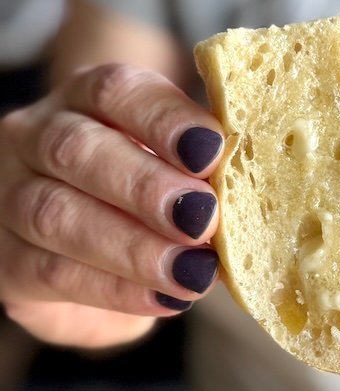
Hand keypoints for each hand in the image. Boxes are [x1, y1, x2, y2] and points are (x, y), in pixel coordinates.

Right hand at [0, 64, 223, 347]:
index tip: (212, 150)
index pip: (116, 91)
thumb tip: (262, 177)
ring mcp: (12, 195)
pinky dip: (116, 290)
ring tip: (192, 271)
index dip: (164, 120)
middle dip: (145, 186)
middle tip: (203, 217)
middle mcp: (38, 136)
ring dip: (132, 246)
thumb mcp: (185, 166)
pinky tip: (167, 299)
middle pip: (77, 149)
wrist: (103, 249)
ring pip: (56, 214)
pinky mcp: (7, 260)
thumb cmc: (159, 190)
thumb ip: (209, 165)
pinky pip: (51, 272)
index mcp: (89, 99)